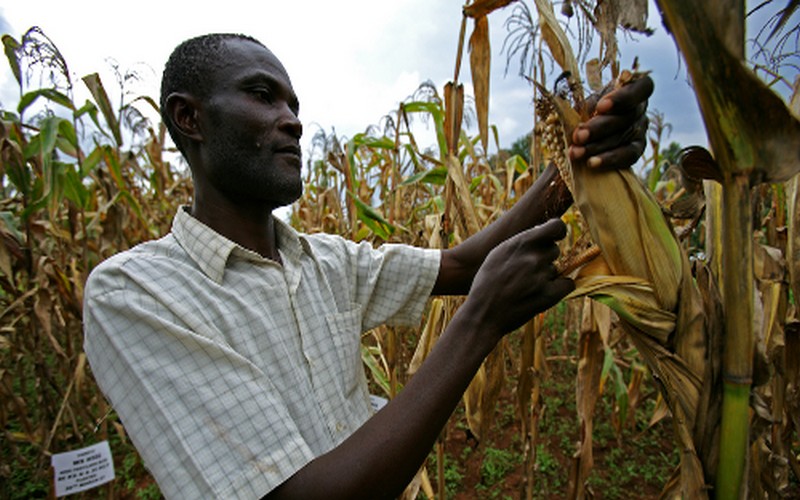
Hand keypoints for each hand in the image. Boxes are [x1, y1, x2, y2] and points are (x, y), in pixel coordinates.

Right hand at [459, 219, 573, 340]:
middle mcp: (532, 257)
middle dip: (544, 258)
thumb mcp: (497, 254)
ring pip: (555, 269)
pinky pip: (567, 284)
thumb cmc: (487, 284)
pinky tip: (543, 292)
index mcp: (520, 243)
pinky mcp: (549, 295)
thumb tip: (540, 231)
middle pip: (554, 250)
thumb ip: (519, 242)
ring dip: (546, 275)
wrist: (483, 314)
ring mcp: (541, 276)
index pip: (556, 227)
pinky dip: (558, 288)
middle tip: (527, 271)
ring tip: (525, 286)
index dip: (558, 231)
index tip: (555, 237)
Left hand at [568, 75, 653, 169]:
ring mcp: (640, 130)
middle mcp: (640, 109)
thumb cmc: (586, 112)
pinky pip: (627, 156)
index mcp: (631, 89)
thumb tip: (571, 115)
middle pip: (626, 117)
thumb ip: (585, 107)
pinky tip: (591, 163)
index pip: (641, 87)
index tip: (600, 107)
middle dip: (599, 128)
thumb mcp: (585, 104)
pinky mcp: (637, 150)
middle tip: (578, 136)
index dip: (622, 98)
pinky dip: (608, 160)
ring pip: (624, 138)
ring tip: (577, 153)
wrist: (587, 136)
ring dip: (598, 146)